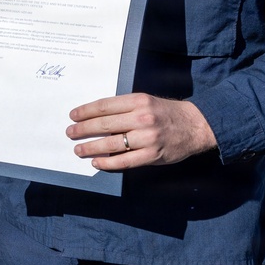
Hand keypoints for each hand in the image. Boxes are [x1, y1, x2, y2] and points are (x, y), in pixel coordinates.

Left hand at [65, 93, 216, 170]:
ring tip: (78, 149)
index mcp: (138, 101)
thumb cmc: (166, 112)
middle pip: (104, 125)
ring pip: (112, 144)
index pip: (105, 106)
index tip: (73, 116)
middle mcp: (142, 118)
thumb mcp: (146, 101)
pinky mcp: (152, 155)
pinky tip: (96, 162)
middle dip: (83, 129)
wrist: (195, 125)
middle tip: (70, 133)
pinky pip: (125, 161)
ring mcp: (147, 138)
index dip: (85, 111)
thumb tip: (96, 116)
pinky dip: (108, 162)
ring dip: (91, 147)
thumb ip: (124, 108)